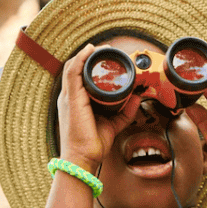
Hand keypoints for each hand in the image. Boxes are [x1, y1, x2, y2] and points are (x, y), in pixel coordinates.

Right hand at [56, 44, 140, 170]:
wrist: (83, 158)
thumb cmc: (93, 143)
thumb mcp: (113, 123)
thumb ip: (125, 111)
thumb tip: (138, 97)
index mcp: (75, 101)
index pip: (79, 75)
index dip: (90, 63)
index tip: (108, 57)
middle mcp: (69, 97)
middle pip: (75, 67)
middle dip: (91, 56)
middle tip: (109, 52)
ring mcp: (68, 97)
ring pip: (73, 66)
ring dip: (87, 54)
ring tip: (103, 49)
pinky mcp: (71, 99)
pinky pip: (72, 72)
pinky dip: (81, 59)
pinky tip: (90, 51)